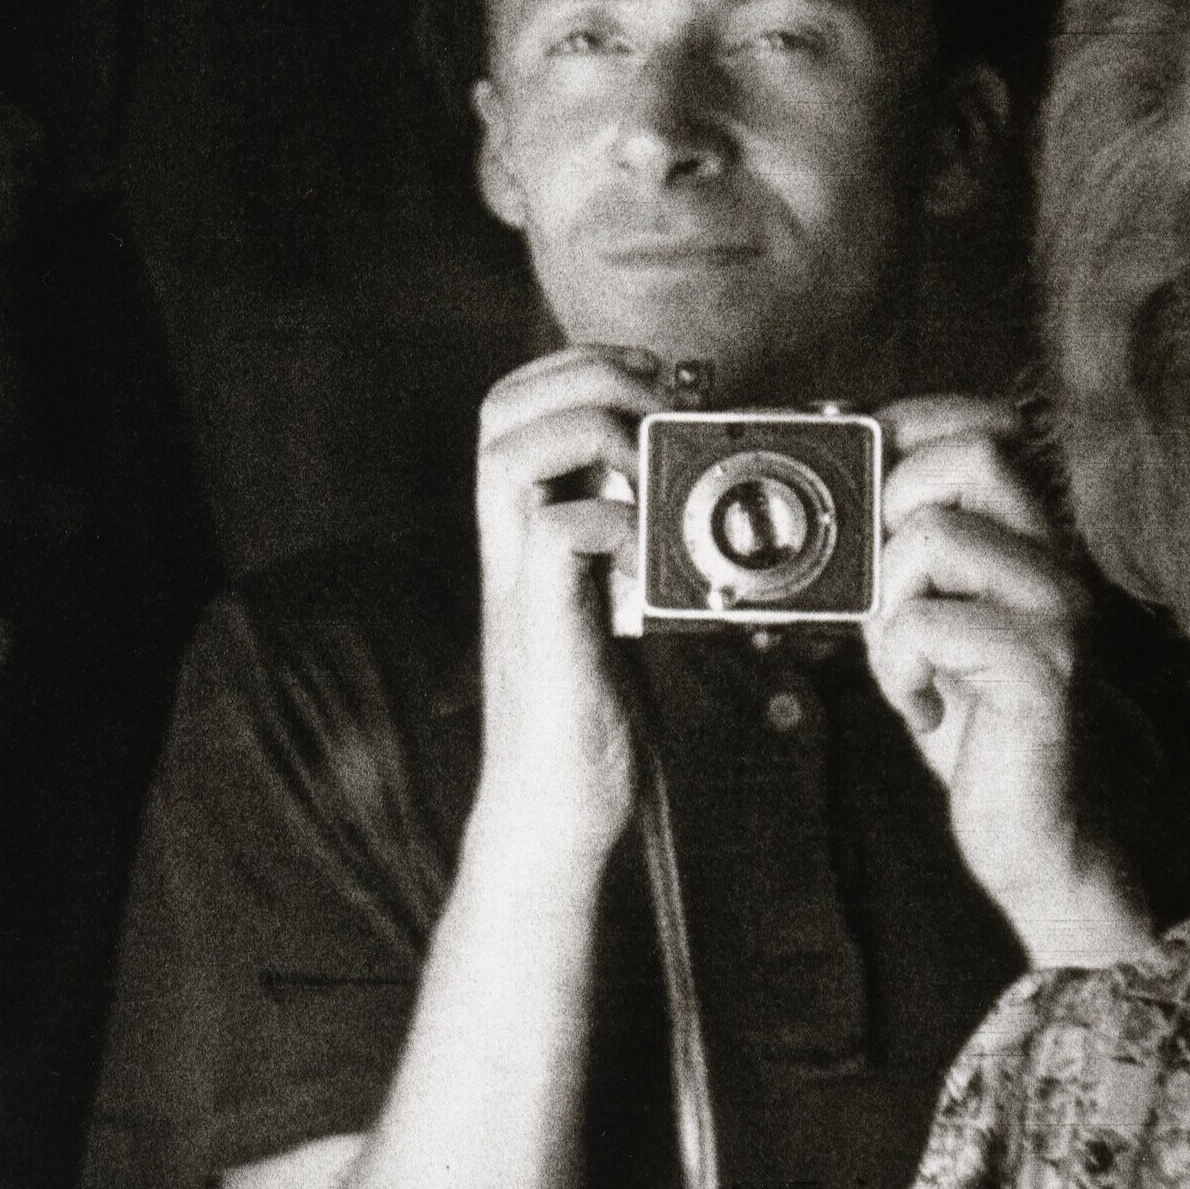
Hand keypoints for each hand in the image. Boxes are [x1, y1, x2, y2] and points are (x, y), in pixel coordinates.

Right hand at [472, 345, 655, 863]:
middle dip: (582, 375)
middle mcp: (511, 552)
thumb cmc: (591, 726)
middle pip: (500, 412)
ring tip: (650, 462)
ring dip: (593, 430)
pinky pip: (558, 536)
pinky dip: (615, 518)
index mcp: (526, 539)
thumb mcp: (614, 618)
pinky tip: (655, 548)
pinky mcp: (547, 634)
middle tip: (656, 400)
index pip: (514, 412)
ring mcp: (520, 589)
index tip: (652, 379)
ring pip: (511, 455)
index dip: (575, 369)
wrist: (556, 819)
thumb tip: (689, 517)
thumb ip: (630, 562)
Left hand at [864, 396, 1149, 966]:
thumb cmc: (985, 730)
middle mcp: (1058, 563)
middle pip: (974, 453)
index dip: (910, 426)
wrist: (1051, 834)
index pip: (984, 426)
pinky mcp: (1043, 672)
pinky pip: (931, 623)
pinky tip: (922, 710)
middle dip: (892, 507)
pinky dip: (898, 667)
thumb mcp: (927, 628)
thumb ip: (896, 566)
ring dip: (886, 601)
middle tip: (883, 589)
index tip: (859, 467)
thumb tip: (832, 506)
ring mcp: (1059, 613)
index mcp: (1033, 543)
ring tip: (903, 665)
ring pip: (938, 535)